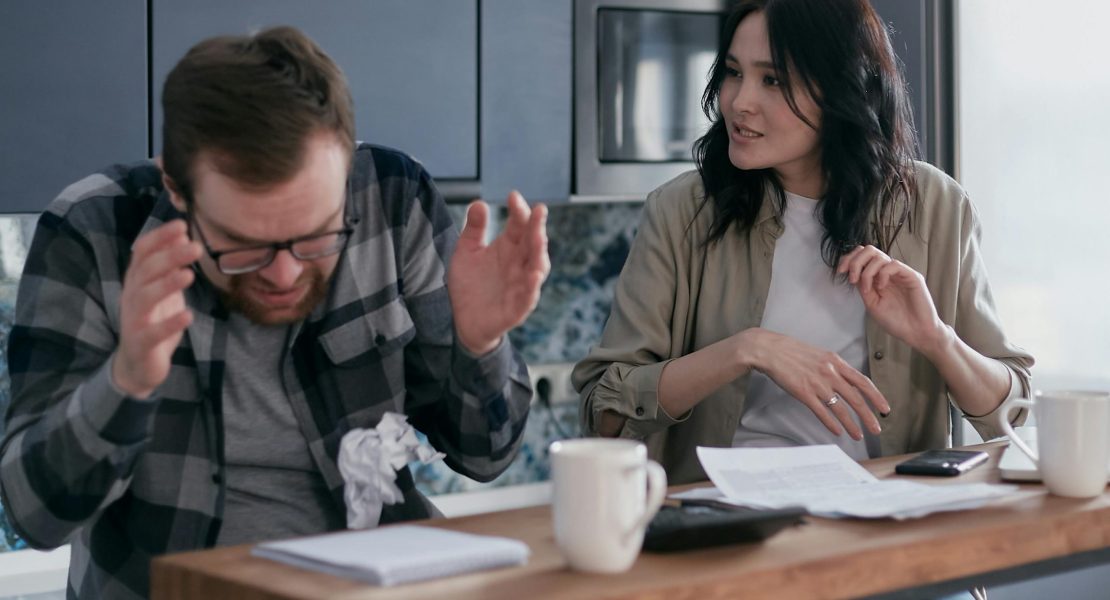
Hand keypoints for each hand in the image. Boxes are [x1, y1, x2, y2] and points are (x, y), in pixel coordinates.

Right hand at [111, 220, 201, 398]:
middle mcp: (132, 296)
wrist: (137, 364)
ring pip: (145, 297)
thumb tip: (182, 236)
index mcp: (137, 280)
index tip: (182, 225)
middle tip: (196, 247)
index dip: (159, 237)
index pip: (142, 251)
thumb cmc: (154, 320)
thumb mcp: (162, 290)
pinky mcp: (142, 343)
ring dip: (167, 284)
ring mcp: (134, 319)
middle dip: (170, 256)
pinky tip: (188, 315)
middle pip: (146, 271)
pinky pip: (153, 332)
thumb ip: (169, 266)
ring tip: (189, 275)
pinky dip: (170, 323)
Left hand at [447, 191, 549, 354]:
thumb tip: (479, 202)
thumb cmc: (470, 285)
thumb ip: (473, 229)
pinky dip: (532, 287)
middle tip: (538, 210)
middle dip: (536, 227)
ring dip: (539, 253)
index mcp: (509, 248)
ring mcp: (520, 286)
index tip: (513, 196)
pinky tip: (533, 276)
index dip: (519, 211)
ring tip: (538, 237)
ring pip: (537, 268)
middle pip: (532, 243)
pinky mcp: (516, 309)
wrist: (462, 321)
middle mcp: (519, 265)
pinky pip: (528, 298)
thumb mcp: (466, 252)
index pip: (519, 226)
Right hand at [742, 329, 889, 438]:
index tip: (884, 409)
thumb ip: (835, 368)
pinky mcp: (804, 393)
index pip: (863, 382)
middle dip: (868, 416)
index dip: (876, 397)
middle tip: (877, 429)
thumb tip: (848, 382)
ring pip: (841, 408)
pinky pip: (822, 412)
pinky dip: (831, 423)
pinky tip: (837, 432)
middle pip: (856, 398)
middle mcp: (830, 373)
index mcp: (836, 362)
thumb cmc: (793, 352)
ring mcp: (817, 383)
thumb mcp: (820, 355)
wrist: (770, 350)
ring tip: (858, 436)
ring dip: (851, 424)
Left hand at [837, 245, 946, 353]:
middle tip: (851, 277)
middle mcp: (888, 272)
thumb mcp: (872, 303)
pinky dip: (882, 274)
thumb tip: (852, 272)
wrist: (916, 333)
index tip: (840, 271)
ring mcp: (900, 273)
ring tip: (867, 289)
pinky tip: (882, 287)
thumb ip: (863, 287)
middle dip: (855, 261)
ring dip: (867, 272)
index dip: (849, 259)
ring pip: (879, 256)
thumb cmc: (896, 321)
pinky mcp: (912, 276)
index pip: (862, 257)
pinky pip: (893, 264)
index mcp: (878, 277)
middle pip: (869, 250)